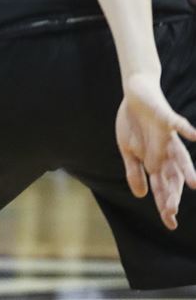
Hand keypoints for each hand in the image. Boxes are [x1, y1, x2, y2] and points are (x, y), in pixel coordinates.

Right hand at [116, 73, 195, 229]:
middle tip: (172, 212)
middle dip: (172, 193)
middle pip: (172, 175)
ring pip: (180, 155)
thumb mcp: (128, 150)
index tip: (171, 223)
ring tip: (195, 184)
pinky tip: (194, 136)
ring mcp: (168, 135)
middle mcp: (166, 151)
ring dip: (187, 168)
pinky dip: (186, 130)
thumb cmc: (133, 123)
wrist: (136, 93)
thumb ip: (134, 172)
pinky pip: (179, 124)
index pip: (163, 185)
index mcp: (155, 159)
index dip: (166, 203)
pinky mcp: (166, 118)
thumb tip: (141, 196)